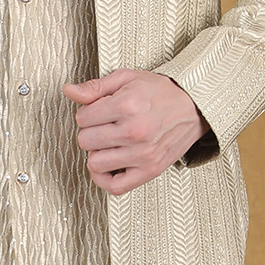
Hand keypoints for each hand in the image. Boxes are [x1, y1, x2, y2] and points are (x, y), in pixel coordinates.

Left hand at [63, 70, 208, 193]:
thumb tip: (69, 91)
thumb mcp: (127, 78)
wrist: (195, 106)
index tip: (99, 112)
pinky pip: (115, 186)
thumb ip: (95, 87)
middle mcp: (134, 132)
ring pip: (95, 163)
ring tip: (110, 143)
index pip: (82, 118)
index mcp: (127, 105)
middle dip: (91, 132)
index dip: (87, 113)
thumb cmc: (163, 92)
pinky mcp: (150, 170)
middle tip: (105, 126)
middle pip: (85, 141)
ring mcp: (142, 154)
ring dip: (97, 153)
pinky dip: (104, 179)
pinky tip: (107, 166)